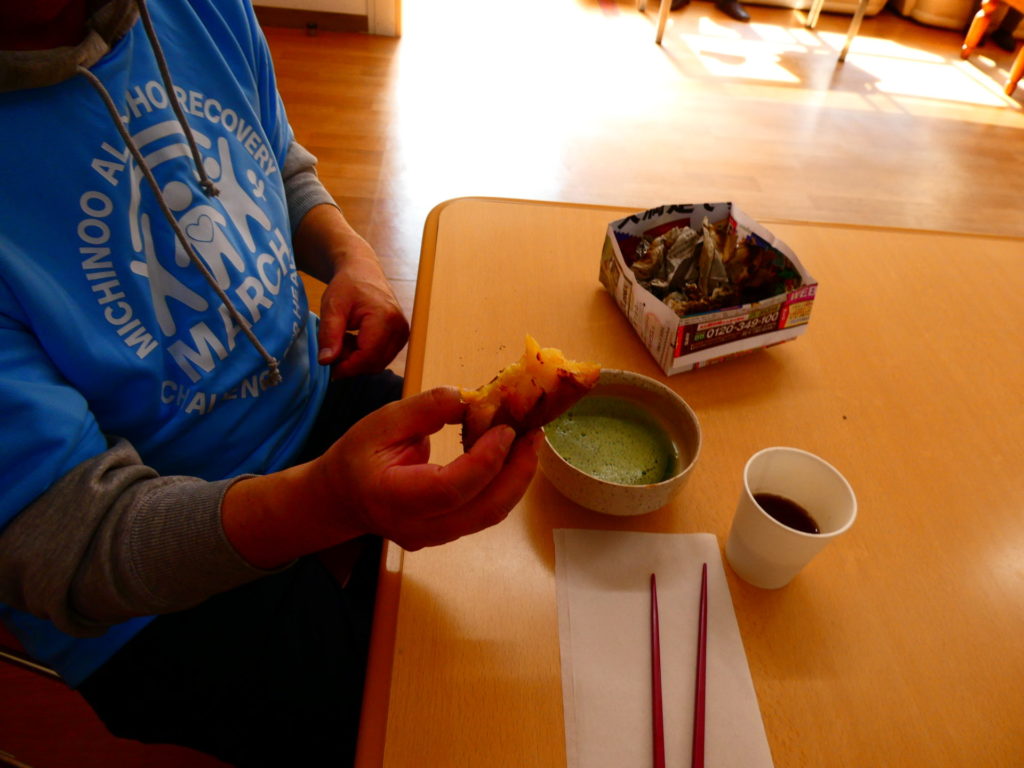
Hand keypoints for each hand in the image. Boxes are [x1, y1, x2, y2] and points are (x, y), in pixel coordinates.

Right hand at [222, 387, 540, 566]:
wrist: (342, 498)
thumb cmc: (357, 457)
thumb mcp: (381, 422)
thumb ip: (424, 409)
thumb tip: (470, 398)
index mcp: (394, 498)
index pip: (451, 488)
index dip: (486, 460)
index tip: (506, 428)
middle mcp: (418, 528)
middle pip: (483, 509)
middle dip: (517, 472)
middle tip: (534, 434)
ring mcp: (436, 537)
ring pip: (490, 515)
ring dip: (517, 478)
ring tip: (529, 442)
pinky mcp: (449, 533)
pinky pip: (484, 512)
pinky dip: (504, 484)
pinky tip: (511, 456)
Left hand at [316, 241, 408, 377]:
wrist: (364, 272)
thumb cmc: (347, 285)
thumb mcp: (332, 307)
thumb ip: (328, 335)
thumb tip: (326, 361)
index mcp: (385, 318)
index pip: (368, 356)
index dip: (347, 367)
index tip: (328, 366)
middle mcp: (399, 328)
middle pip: (374, 363)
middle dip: (351, 363)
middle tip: (334, 348)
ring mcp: (403, 334)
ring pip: (378, 363)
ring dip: (357, 360)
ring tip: (344, 340)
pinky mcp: (401, 337)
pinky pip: (382, 357)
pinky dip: (365, 355)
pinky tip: (354, 340)